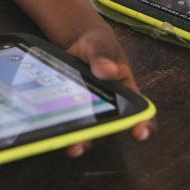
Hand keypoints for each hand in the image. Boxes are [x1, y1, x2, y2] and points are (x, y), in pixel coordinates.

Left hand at [62, 25, 151, 155]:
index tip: (138, 133)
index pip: (141, 113)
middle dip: (94, 139)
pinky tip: (45, 126)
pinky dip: (56, 126)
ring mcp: (88, 111)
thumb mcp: (101, 45)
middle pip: (106, 129)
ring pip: (84, 131)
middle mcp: (109, 108)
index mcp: (126, 92)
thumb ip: (103, 57)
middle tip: (81, 146)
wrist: (77, 43)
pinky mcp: (69, 110)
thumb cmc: (98, 45)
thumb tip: (109, 70)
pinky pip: (65, 122)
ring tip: (64, 144)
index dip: (143, 125)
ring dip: (74, 140)